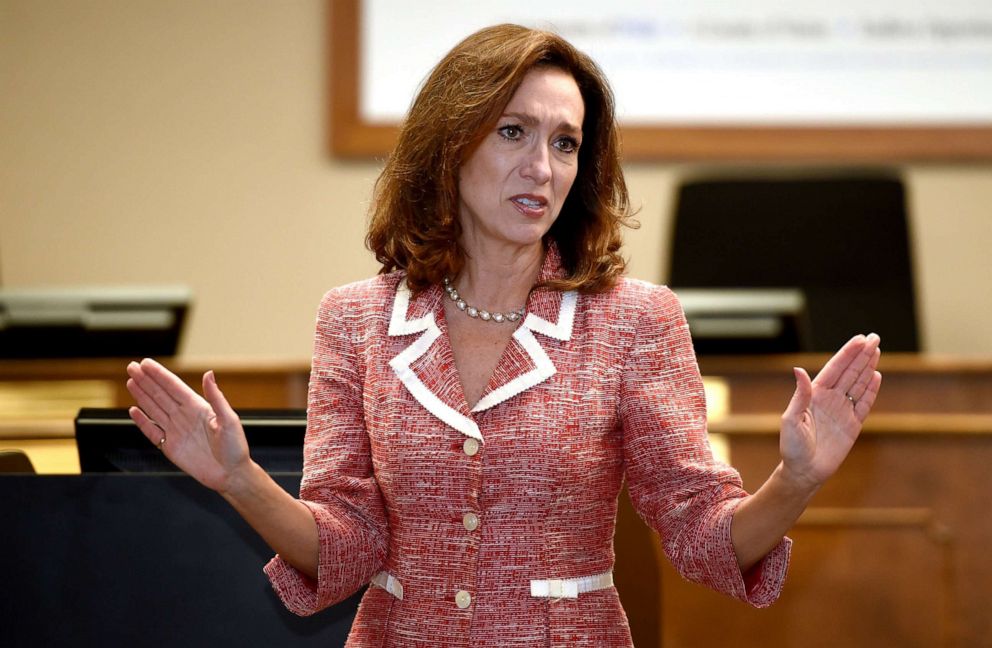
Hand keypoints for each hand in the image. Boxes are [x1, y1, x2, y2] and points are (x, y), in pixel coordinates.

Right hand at [125, 358, 250, 492]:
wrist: (231, 474)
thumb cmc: (235, 447)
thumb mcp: (229, 420)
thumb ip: (216, 397)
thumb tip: (209, 374)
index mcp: (198, 407)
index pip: (174, 387)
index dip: (160, 375)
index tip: (146, 363)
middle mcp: (185, 416)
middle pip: (160, 395)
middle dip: (146, 380)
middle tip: (132, 366)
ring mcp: (176, 431)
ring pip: (154, 409)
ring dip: (142, 395)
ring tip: (131, 381)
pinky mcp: (170, 447)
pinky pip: (152, 432)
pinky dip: (143, 422)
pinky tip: (134, 410)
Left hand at [779, 333, 881, 490]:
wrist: (804, 471)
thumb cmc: (792, 446)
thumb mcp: (791, 419)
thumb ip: (799, 395)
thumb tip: (799, 370)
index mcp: (814, 395)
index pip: (834, 369)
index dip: (847, 354)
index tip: (859, 339)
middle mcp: (829, 399)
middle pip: (849, 372)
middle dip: (861, 354)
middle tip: (874, 337)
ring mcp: (842, 411)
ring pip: (858, 384)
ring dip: (867, 367)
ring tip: (876, 350)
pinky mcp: (852, 425)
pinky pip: (864, 404)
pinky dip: (870, 390)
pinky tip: (876, 376)